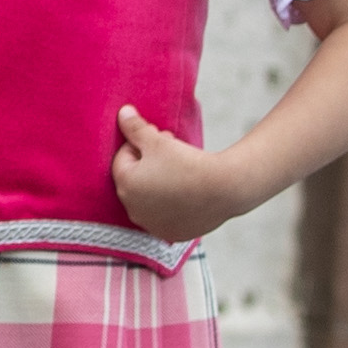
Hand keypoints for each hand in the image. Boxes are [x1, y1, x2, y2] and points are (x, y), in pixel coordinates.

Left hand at [110, 108, 258, 242]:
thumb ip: (134, 127)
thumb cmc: (188, 162)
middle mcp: (132, 209)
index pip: (123, 157)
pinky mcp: (170, 234)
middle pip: (134, 179)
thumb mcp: (157, 141)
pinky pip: (164, 216)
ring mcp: (151, 225)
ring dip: (157, 185)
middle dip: (147, 164)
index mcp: (125, 185)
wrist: (225, 189)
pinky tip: (185, 193)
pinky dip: (170, 204)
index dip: (141, 144)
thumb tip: (122, 113)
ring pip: (148, 199)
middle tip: (171, 152)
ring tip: (179, 171)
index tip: (161, 139)